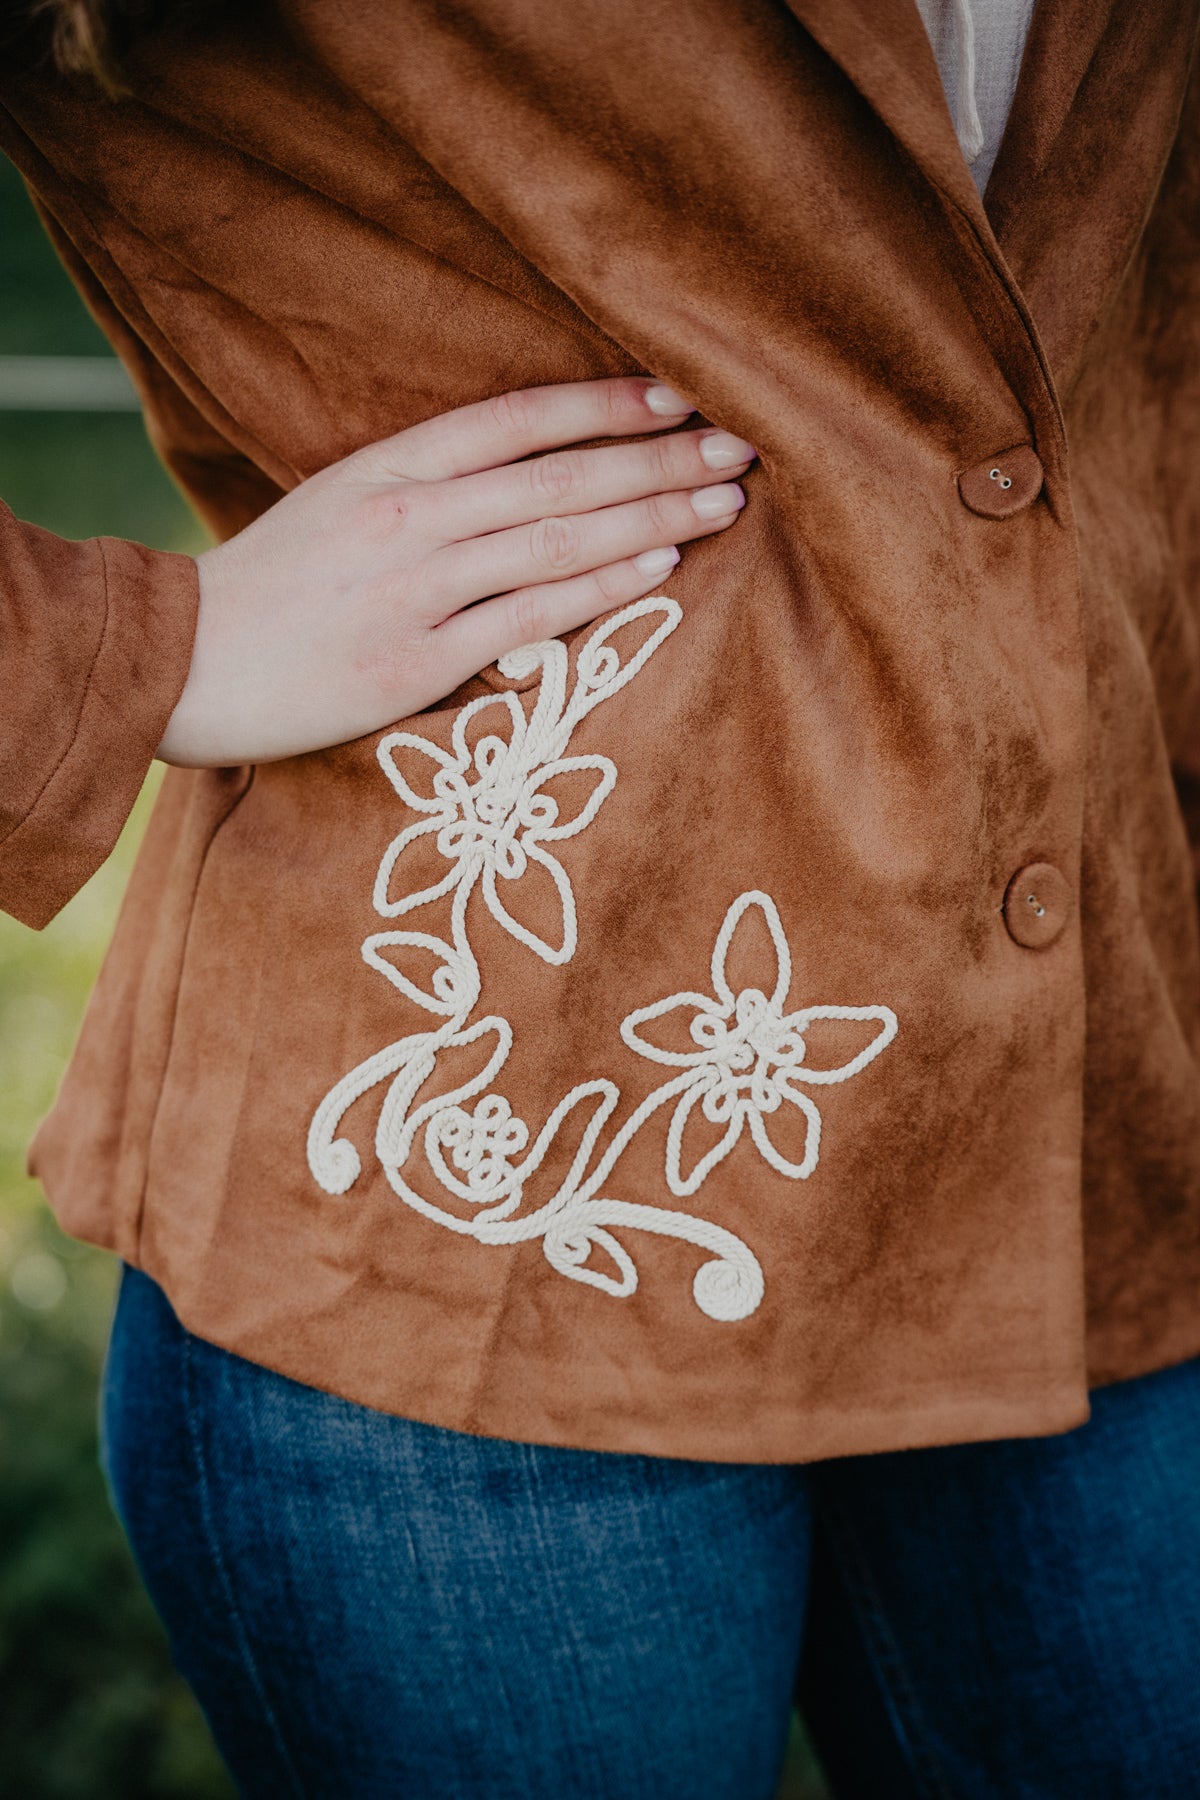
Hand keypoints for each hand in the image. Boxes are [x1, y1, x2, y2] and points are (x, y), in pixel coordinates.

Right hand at [158, 377, 754, 765]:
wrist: (186, 663)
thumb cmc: (273, 587)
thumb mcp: (341, 505)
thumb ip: (429, 490)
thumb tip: (527, 483)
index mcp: (387, 467)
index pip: (516, 420)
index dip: (604, 403)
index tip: (680, 392)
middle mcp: (407, 516)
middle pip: (557, 477)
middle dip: (657, 459)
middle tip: (741, 446)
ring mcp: (414, 589)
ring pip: (555, 541)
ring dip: (650, 518)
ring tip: (724, 502)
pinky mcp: (415, 662)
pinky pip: (528, 617)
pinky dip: (600, 589)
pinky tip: (660, 567)